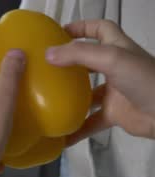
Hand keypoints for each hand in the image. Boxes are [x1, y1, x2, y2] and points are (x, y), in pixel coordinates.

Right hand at [45, 19, 154, 143]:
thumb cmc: (144, 80)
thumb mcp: (112, 59)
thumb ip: (80, 54)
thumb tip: (48, 54)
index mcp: (118, 48)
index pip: (100, 29)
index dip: (81, 27)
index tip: (59, 32)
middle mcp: (116, 68)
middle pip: (88, 61)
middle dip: (69, 63)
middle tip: (45, 68)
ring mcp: (114, 91)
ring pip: (87, 93)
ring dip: (69, 97)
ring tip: (47, 99)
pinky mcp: (114, 113)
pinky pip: (91, 122)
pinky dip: (77, 129)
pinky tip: (62, 136)